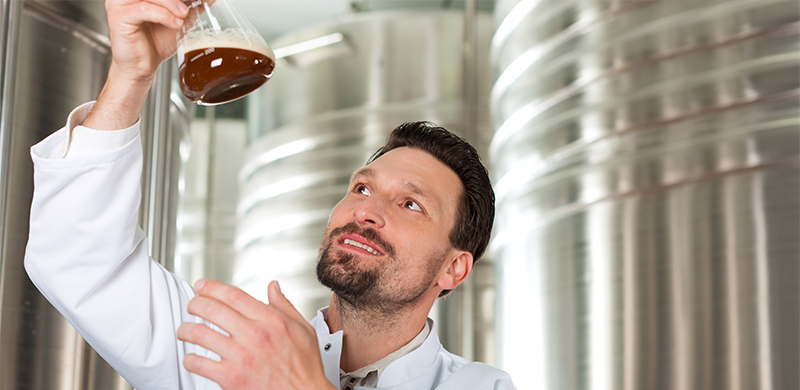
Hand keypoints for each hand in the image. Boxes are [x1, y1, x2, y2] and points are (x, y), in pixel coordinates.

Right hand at [85, 0, 187, 129]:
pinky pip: (144, 9)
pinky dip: (164, 15)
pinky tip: (175, 24)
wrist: (142, 67)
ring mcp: (120, 3)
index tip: (197, 0)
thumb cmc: (156, 43)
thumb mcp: (179, 20)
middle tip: (190, 5)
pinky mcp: (118, 16)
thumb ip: (192, 7)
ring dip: (172, 3)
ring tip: (183, 15)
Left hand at [177, 280, 335, 389]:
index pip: (233, 295)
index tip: (201, 285)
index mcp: (270, 320)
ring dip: (186, 330)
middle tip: (192, 305)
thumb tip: (273, 287)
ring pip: (199, 334)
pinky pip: (198, 363)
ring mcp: (240, 356)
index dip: (211, 287)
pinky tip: (192, 358)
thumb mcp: (302, 329)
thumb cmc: (304, 366)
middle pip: (211, 309)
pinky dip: (190, 359)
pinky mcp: (230, 378)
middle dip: (195, 303)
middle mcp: (253, 335)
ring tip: (185, 330)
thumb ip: (284, 305)